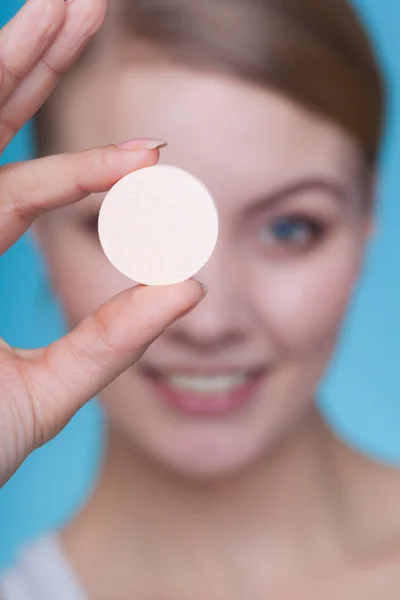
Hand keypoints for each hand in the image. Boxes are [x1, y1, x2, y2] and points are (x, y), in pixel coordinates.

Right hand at [0, 0, 204, 485]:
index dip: (89, 166)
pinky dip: (3, 126)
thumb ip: (114, 339)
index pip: (26, 188)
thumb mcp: (51, 390)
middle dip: (35, 62)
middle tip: (86, 5)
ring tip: (64, 4)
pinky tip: (22, 50)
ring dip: (11, 58)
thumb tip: (193, 288)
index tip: (155, 153)